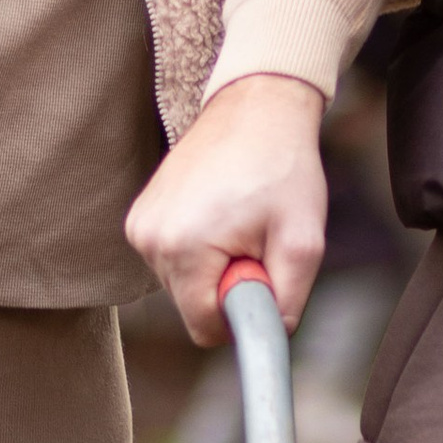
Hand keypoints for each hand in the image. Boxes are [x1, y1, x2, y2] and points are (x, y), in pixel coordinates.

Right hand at [127, 72, 328, 341]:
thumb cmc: (282, 168)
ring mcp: (139, 226)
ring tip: (238, 220)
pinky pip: (172, 260)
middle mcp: (149, 239)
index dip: (241, 314)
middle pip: (192, 307)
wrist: (255, 108)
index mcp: (184, 248)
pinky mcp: (139, 216)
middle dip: (228, 285)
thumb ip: (287, 300)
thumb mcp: (303, 241)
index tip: (262, 276)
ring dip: (215, 266)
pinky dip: (199, 249)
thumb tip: (269, 334)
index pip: (204, 327)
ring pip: (182, 285)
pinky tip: (219, 212)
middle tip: (254, 239)